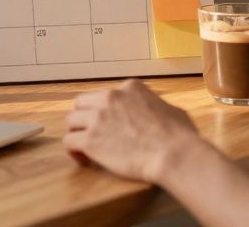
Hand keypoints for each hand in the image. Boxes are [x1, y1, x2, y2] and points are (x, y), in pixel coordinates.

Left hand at [63, 79, 203, 183]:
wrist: (173, 153)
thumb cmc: (179, 136)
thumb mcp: (172, 110)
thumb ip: (159, 107)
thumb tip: (162, 116)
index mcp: (130, 88)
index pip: (106, 95)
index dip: (105, 111)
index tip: (110, 125)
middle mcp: (110, 98)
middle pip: (82, 103)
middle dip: (84, 118)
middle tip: (90, 133)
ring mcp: (98, 117)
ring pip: (71, 120)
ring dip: (76, 132)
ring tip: (83, 147)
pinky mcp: (90, 139)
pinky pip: (69, 141)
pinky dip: (73, 151)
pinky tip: (84, 159)